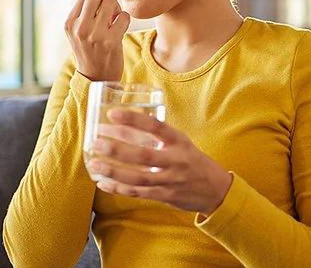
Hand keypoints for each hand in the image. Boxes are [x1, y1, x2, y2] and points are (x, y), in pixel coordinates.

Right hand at [65, 0, 130, 81]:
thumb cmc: (91, 50)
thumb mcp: (82, 30)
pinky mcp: (110, 41)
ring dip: (117, 7)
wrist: (96, 77)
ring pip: (111, 2)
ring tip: (115, 19)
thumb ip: (91, 9)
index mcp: (70, 22)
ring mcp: (95, 34)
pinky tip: (120, 29)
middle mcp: (80, 27)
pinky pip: (123, 16)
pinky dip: (125, 19)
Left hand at [87, 109, 233, 216]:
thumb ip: (159, 136)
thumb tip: (126, 124)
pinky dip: (119, 188)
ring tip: (94, 164)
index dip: (133, 120)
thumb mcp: (181, 143)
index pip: (155, 126)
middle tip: (96, 142)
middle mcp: (175, 160)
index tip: (112, 114)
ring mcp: (170, 180)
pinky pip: (139, 193)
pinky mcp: (165, 196)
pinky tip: (103, 183)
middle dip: (117, 149)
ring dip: (114, 171)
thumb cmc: (192, 161)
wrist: (216, 189)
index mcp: (179, 141)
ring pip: (138, 177)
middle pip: (143, 155)